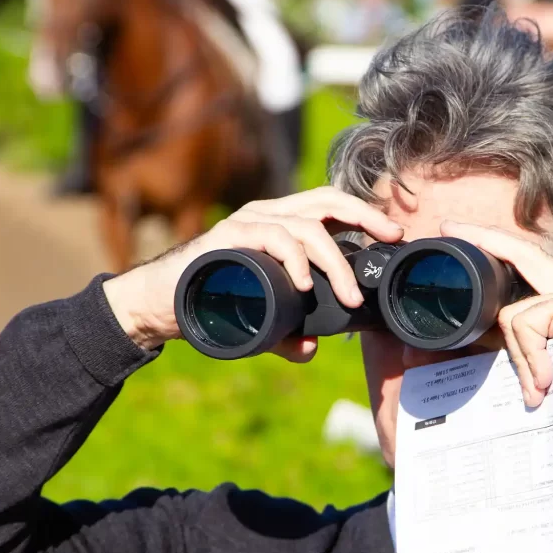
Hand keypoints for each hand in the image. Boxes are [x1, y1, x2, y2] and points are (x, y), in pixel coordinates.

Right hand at [102, 187, 403, 360]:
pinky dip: (294, 260)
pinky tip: (305, 285)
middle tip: (390, 239)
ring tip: (349, 296)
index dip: (365, 215)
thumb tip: (311, 349)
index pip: (329, 206)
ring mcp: (246, 223)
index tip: (394, 234)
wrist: (157, 305)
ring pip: (306, 226)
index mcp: (279, 225)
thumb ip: (287, 333)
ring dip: (334, 262)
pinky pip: (271, 237)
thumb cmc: (209, 303)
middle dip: (365, 218)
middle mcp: (266, 215)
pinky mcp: (228, 238)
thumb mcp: (260, 319)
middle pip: (326, 202)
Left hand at [441, 221, 552, 474]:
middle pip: (522, 255)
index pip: (527, 263)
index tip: (461, 230)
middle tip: (447, 224)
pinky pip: (526, 327)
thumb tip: (460, 335)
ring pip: (513, 315)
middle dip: (482, 236)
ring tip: (540, 387)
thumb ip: (509, 344)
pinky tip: (547, 381)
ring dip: (518, 357)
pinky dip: (529, 358)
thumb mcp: (534, 366)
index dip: (495, 243)